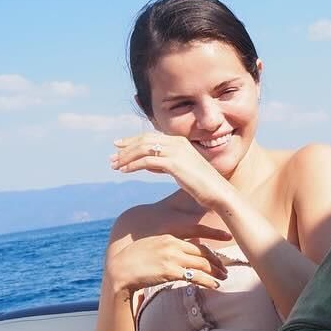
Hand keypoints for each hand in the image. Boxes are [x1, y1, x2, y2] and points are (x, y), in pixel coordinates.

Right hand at [105, 224, 230, 297]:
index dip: (214, 236)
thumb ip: (168, 247)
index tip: (227, 238)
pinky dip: (208, 281)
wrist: (120, 270)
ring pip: (202, 264)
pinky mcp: (170, 271)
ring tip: (223, 278)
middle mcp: (172, 245)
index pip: (197, 235)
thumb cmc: (134, 260)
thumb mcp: (153, 246)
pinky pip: (195, 277)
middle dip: (217, 261)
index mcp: (169, 237)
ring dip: (216, 272)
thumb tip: (182, 253)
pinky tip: (214, 286)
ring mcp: (171, 258)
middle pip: (203, 252)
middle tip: (225, 269)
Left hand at [111, 133, 233, 211]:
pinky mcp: (174, 163)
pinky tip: (124, 171)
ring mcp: (176, 152)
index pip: (151, 137)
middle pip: (144, 140)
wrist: (218, 193)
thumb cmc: (201, 185)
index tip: (119, 147)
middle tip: (112, 156)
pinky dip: (133, 165)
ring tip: (115, 165)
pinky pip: (147, 161)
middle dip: (126, 147)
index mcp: (179, 142)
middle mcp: (177, 143)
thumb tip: (148, 164)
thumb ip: (164, 164)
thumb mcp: (180, 171)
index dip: (133, 141)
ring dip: (126, 157)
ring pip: (143, 148)